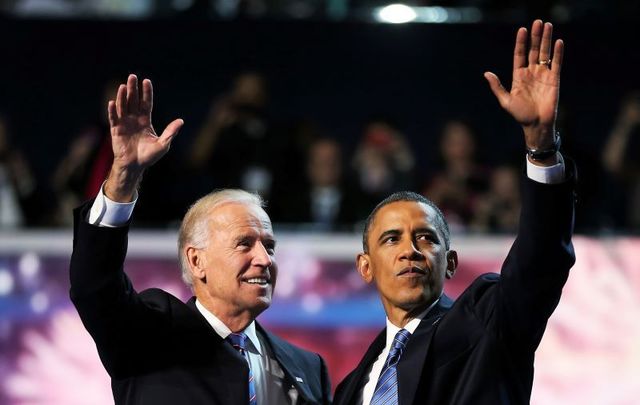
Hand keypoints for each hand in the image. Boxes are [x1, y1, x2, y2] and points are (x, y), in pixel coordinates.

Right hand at [105, 74, 183, 201]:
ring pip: (123, 106)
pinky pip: (114, 118)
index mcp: (145, 121)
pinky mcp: (116, 130)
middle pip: (133, 101)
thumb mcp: (163, 144)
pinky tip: (112, 102)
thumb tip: (181, 121)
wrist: (135, 166)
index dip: (146, 93)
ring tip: (123, 86)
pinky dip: (112, 111)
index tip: (146, 81)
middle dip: (133, 89)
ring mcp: (124, 123)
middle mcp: (134, 119)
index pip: (146, 103)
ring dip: (122, 96)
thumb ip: (171, 132)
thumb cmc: (149, 156)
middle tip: (132, 76)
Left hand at [484, 20, 563, 149]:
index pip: (519, 54)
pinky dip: (557, 53)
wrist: (536, 125)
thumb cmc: (520, 115)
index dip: (521, 42)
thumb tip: (486, 73)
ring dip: (546, 40)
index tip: (522, 30)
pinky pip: (556, 63)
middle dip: (535, 36)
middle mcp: (531, 72)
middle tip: (537, 22)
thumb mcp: (505, 101)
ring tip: (547, 26)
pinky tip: (558, 42)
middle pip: (533, 50)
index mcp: (518, 76)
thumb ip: (497, 86)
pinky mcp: (554, 79)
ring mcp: (543, 75)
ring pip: (545, 53)